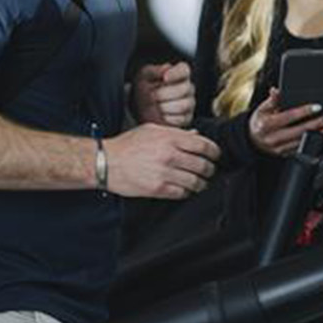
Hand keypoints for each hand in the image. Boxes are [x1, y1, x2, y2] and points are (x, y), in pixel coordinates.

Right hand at [103, 124, 220, 199]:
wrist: (106, 162)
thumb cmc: (127, 145)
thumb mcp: (151, 130)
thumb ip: (175, 132)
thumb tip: (195, 135)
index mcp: (170, 138)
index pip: (203, 145)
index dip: (214, 151)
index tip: (215, 155)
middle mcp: (169, 155)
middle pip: (203, 164)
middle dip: (210, 169)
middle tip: (209, 170)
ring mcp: (164, 173)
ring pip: (196, 181)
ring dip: (201, 183)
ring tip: (200, 182)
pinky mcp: (158, 189)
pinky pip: (182, 193)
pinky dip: (187, 192)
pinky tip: (185, 188)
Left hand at [131, 62, 192, 126]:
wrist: (142, 107)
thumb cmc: (146, 88)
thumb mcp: (145, 76)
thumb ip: (154, 70)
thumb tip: (165, 69)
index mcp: (180, 73)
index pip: (184, 70)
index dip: (176, 74)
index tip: (164, 78)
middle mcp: (188, 87)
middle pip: (184, 89)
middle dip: (165, 93)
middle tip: (153, 95)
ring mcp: (189, 103)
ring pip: (184, 105)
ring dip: (165, 106)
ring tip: (155, 106)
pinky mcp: (187, 117)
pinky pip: (181, 118)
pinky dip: (168, 118)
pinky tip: (161, 115)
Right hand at [249, 87, 322, 156]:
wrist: (251, 140)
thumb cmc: (259, 122)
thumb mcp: (262, 109)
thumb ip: (272, 100)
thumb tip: (276, 90)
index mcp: (268, 124)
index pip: (289, 116)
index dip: (304, 111)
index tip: (318, 107)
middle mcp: (273, 138)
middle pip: (300, 131)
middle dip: (317, 125)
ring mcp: (279, 148)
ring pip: (303, 142)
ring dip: (319, 136)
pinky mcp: (284, 155)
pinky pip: (301, 149)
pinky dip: (314, 144)